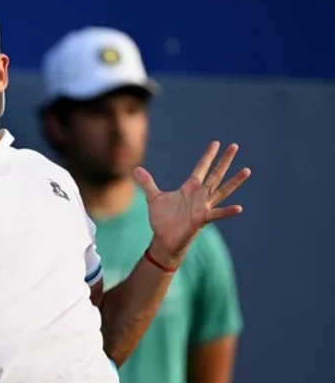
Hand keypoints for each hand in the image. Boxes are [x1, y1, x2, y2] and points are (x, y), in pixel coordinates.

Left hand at [134, 141, 250, 266]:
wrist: (164, 239)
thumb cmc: (162, 219)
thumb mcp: (153, 197)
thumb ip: (147, 182)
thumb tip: (136, 169)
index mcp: (189, 188)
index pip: (201, 167)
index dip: (208, 156)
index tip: (216, 143)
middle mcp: (199, 195)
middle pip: (215, 174)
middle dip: (224, 161)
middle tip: (235, 146)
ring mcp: (203, 206)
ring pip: (222, 190)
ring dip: (234, 181)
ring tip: (247, 170)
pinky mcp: (202, 219)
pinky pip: (217, 214)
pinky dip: (227, 211)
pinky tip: (239, 208)